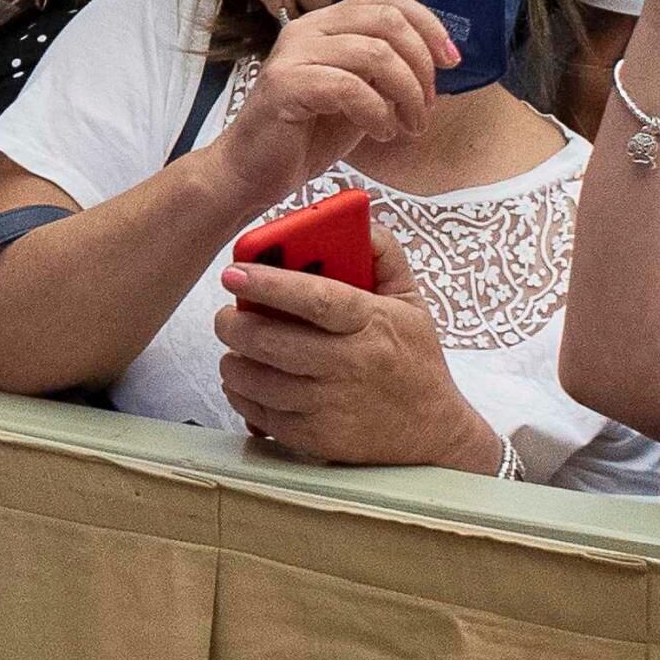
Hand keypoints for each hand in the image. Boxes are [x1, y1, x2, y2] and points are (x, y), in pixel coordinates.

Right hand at [210, 0, 455, 204]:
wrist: (253, 172)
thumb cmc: (306, 136)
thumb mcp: (359, 94)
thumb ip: (386, 71)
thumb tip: (435, 60)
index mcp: (326, 24)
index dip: (429, 24)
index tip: (451, 62)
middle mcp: (308, 28)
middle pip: (386, 20)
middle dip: (421, 64)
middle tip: (426, 107)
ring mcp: (293, 53)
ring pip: (375, 53)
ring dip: (407, 94)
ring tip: (408, 126)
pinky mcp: (285, 84)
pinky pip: (350, 87)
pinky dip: (377, 113)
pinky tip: (381, 133)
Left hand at [214, 227, 496, 469]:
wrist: (434, 435)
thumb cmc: (415, 359)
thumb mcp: (411, 300)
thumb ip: (383, 254)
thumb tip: (355, 219)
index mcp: (372, 323)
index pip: (314, 299)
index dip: (269, 283)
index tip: (234, 272)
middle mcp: (350, 365)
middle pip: (272, 342)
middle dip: (233, 324)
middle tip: (225, 315)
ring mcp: (332, 406)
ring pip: (258, 381)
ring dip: (233, 361)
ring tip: (236, 348)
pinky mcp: (317, 439)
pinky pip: (262, 414)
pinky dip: (242, 395)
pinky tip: (246, 381)